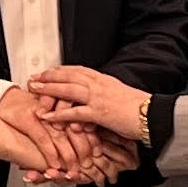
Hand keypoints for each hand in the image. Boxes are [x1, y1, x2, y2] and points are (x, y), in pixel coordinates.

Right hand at [0, 93, 111, 185]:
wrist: (3, 101)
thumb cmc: (29, 110)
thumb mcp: (51, 114)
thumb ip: (66, 124)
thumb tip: (86, 143)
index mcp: (64, 105)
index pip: (85, 123)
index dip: (92, 141)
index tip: (98, 156)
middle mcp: (55, 109)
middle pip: (76, 132)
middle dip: (83, 153)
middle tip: (89, 168)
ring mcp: (42, 115)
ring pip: (62, 138)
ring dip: (69, 157)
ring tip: (73, 171)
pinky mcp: (28, 120)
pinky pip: (43, 140)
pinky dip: (50, 155)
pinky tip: (54, 166)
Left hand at [27, 65, 152, 142]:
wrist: (153, 115)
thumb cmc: (140, 108)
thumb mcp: (120, 95)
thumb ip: (105, 94)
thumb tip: (95, 97)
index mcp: (104, 79)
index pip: (78, 70)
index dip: (61, 70)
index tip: (49, 71)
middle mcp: (99, 85)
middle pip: (69, 76)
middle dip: (50, 76)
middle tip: (34, 77)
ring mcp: (98, 98)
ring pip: (68, 89)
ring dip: (49, 89)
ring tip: (35, 90)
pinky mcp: (99, 113)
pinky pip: (74, 112)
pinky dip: (58, 114)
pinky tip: (47, 116)